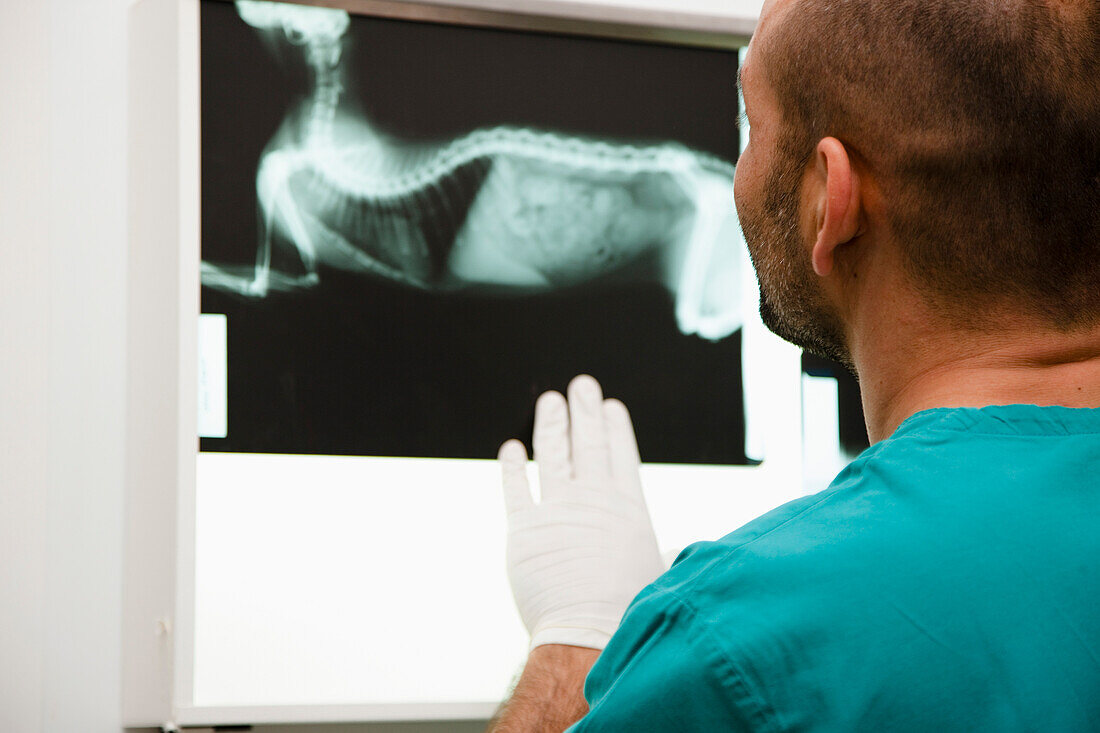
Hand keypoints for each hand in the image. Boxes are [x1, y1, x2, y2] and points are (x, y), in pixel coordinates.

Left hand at [499, 375, 663, 650]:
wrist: (589, 632)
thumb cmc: (630, 612)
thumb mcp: (658, 575)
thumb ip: (662, 554)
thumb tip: (677, 552)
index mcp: (628, 508)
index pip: (621, 455)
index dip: (615, 428)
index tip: (610, 406)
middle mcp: (593, 501)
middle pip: (589, 445)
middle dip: (584, 411)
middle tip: (581, 384)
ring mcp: (557, 511)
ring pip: (552, 455)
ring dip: (551, 424)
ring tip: (550, 400)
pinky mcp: (523, 528)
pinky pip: (515, 488)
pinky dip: (513, 466)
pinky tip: (511, 449)